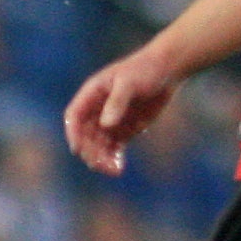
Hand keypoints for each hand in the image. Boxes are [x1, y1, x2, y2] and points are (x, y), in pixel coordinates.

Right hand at [64, 45, 182, 177]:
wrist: (167, 70)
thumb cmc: (145, 70)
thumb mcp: (130, 83)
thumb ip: (117, 102)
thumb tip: (106, 125)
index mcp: (92, 93)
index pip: (74, 116)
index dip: (74, 133)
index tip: (77, 149)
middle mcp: (98, 109)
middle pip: (86, 136)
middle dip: (90, 151)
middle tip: (101, 164)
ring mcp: (110, 120)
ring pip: (99, 145)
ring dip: (102, 158)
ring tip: (113, 170)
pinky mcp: (125, 129)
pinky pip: (114, 148)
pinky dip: (114, 158)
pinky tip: (119, 168)